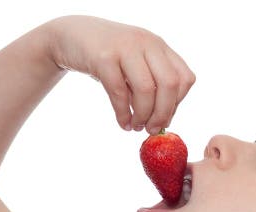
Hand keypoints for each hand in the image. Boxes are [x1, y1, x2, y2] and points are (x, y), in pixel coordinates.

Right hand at [46, 15, 195, 133]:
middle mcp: (147, 43)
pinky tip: (122, 123)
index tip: (164, 119)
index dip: (177, 104)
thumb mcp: (135, 65)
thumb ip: (150, 86)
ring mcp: (125, 47)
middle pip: (170, 84)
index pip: (185, 79)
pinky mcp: (103, 57)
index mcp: (159, 47)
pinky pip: (119, 92)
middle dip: (163, 114)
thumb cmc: (108, 58)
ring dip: (143, 116)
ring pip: (147, 89)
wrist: (70, 36)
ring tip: (135, 127)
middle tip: (152, 129)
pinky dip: (123, 113)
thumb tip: (162, 122)